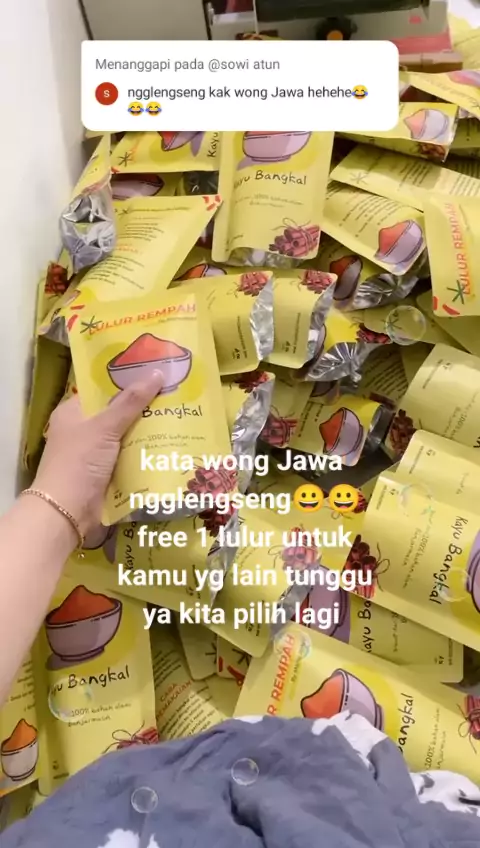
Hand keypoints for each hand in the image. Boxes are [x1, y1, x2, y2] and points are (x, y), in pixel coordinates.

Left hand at [32, 371, 163, 535]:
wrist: (68, 512)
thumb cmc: (79, 462)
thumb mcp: (104, 427)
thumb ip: (130, 402)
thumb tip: (157, 373)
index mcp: (74, 412)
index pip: (102, 389)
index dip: (126, 379)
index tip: (155, 371)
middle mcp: (84, 431)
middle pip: (119, 413)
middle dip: (145, 407)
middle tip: (176, 393)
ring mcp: (97, 454)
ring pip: (129, 436)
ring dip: (150, 431)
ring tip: (182, 416)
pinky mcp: (109, 474)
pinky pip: (132, 458)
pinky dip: (148, 454)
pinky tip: (173, 445)